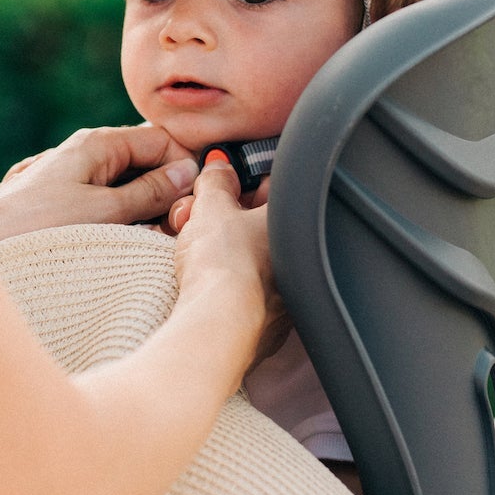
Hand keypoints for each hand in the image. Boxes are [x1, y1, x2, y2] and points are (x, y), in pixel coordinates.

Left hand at [0, 125, 199, 245]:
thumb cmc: (40, 227)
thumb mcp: (107, 212)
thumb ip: (151, 192)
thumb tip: (187, 172)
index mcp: (97, 143)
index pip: (159, 139)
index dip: (182, 166)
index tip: (194, 199)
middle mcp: (82, 153)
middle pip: (142, 163)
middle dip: (164, 193)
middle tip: (173, 228)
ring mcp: (68, 177)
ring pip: (122, 187)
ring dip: (141, 212)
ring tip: (145, 241)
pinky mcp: (56, 202)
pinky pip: (99, 203)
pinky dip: (115, 221)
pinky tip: (115, 244)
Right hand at [172, 157, 287, 367]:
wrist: (220, 324)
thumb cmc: (226, 263)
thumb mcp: (212, 207)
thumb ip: (216, 183)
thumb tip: (218, 170)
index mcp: (296, 221)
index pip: (273, 189)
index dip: (241, 183)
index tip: (220, 185)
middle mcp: (301, 260)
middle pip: (257, 226)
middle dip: (222, 219)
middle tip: (196, 218)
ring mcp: (287, 296)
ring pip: (250, 261)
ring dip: (222, 251)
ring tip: (192, 251)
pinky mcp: (269, 324)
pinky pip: (244, 293)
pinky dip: (225, 285)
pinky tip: (203, 283)